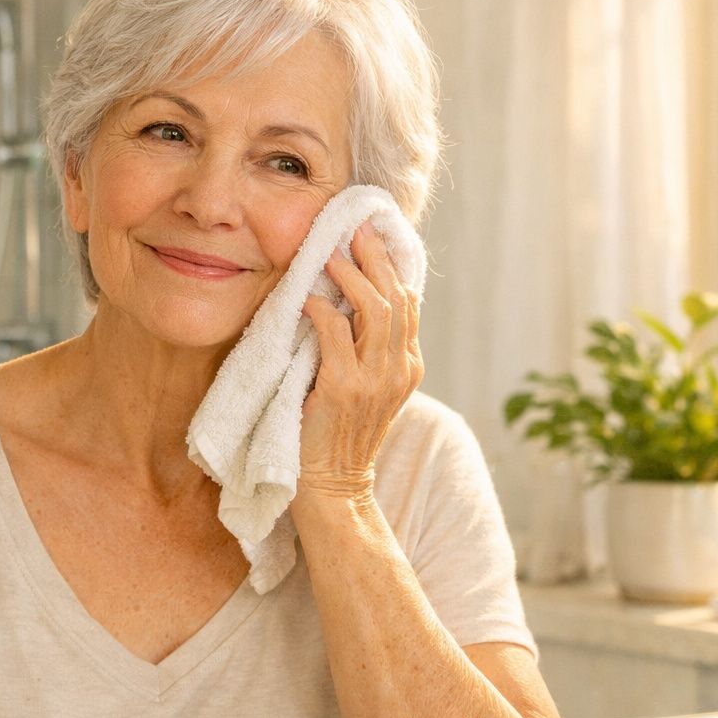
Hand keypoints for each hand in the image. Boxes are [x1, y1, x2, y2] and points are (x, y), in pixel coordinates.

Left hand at [295, 221, 423, 501]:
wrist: (334, 487)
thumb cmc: (340, 436)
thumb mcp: (367, 389)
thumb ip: (368, 352)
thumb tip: (349, 305)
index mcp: (408, 367)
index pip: (408, 304)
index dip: (391, 267)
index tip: (371, 237)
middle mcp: (399, 370)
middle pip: (396, 297)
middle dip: (376, 258)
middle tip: (354, 229)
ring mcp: (375, 380)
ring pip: (375, 310)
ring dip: (350, 277)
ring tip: (329, 256)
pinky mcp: (344, 388)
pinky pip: (336, 334)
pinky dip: (323, 311)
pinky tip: (308, 299)